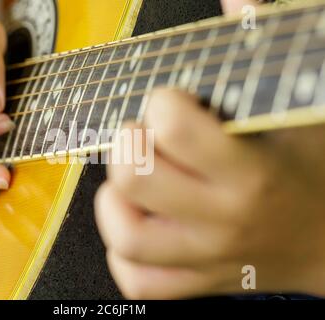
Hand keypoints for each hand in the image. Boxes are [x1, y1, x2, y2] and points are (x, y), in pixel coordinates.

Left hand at [95, 0, 324, 298]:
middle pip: (135, 178)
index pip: (173, 127)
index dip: (161, 103)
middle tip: (142, 140)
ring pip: (128, 236)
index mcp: (249, 168)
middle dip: (126, 147)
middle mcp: (223, 216)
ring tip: (130, 184)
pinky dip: (123, 255)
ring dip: (113, 202)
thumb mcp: (298, 108)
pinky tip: (139, 225)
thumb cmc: (313, 169)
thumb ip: (262, 51)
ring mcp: (206, 255)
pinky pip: (138, 280)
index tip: (169, 104)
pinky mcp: (196, 281)